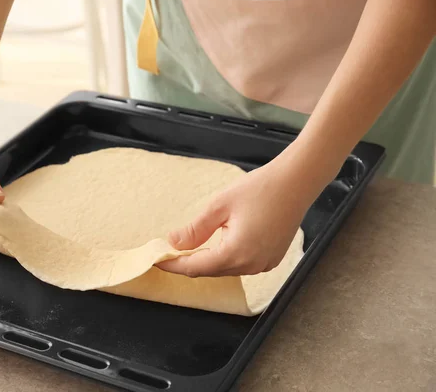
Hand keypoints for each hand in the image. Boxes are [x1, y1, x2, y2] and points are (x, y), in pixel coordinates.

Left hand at [158, 160, 312, 276]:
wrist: (296, 182)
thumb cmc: (260, 189)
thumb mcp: (219, 206)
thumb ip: (195, 229)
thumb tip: (174, 243)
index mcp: (236, 254)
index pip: (195, 267)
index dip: (173, 265)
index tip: (156, 260)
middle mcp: (251, 266)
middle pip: (210, 271)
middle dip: (187, 263)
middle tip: (167, 251)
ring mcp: (263, 265)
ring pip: (225, 269)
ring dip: (206, 261)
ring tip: (187, 248)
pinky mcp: (270, 260)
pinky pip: (240, 264)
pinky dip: (224, 258)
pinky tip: (214, 246)